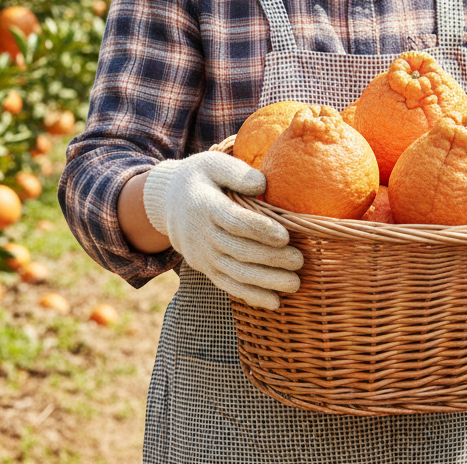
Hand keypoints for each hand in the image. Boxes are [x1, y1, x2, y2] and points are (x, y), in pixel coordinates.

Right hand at [142, 150, 302, 309]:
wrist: (167, 202)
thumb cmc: (200, 178)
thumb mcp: (213, 163)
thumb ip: (237, 172)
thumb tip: (262, 184)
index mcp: (205, 206)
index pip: (234, 221)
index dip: (259, 230)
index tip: (285, 236)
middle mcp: (201, 234)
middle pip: (238, 251)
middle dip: (271, 259)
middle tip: (299, 261)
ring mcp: (202, 255)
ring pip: (235, 273)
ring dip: (266, 282)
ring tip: (294, 284)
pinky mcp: (205, 268)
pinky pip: (227, 285)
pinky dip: (250, 296)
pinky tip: (274, 303)